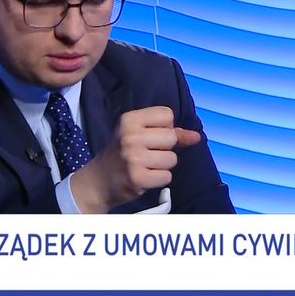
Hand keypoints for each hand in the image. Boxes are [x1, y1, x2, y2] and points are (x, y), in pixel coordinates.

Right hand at [70, 106, 200, 212]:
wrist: (98, 181)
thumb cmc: (122, 154)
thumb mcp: (139, 135)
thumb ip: (170, 132)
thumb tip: (196, 137)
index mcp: (129, 119)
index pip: (167, 114)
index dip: (165, 127)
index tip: (150, 136)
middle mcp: (130, 136)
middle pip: (171, 137)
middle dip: (165, 148)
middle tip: (147, 153)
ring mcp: (133, 157)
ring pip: (172, 159)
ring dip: (163, 166)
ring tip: (146, 166)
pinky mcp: (137, 178)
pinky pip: (167, 177)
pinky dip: (159, 179)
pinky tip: (144, 177)